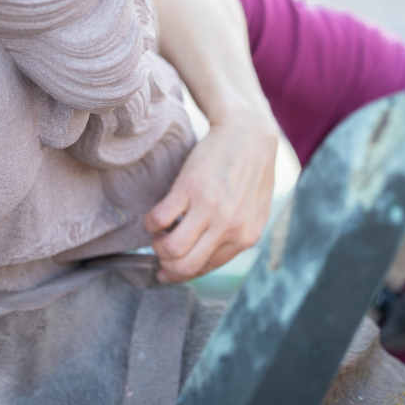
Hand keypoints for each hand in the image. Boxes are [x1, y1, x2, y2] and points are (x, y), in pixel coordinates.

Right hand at [146, 110, 277, 282]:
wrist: (248, 133)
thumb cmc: (250, 170)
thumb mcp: (254, 210)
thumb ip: (237, 234)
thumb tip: (209, 256)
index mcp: (245, 237)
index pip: (205, 269)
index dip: (181, 272)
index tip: (167, 268)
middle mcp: (229, 227)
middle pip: (185, 266)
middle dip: (166, 265)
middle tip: (160, 252)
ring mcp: (210, 208)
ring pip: (171, 249)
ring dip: (157, 245)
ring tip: (159, 233)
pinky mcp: (191, 188)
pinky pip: (160, 220)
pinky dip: (151, 223)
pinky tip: (156, 215)